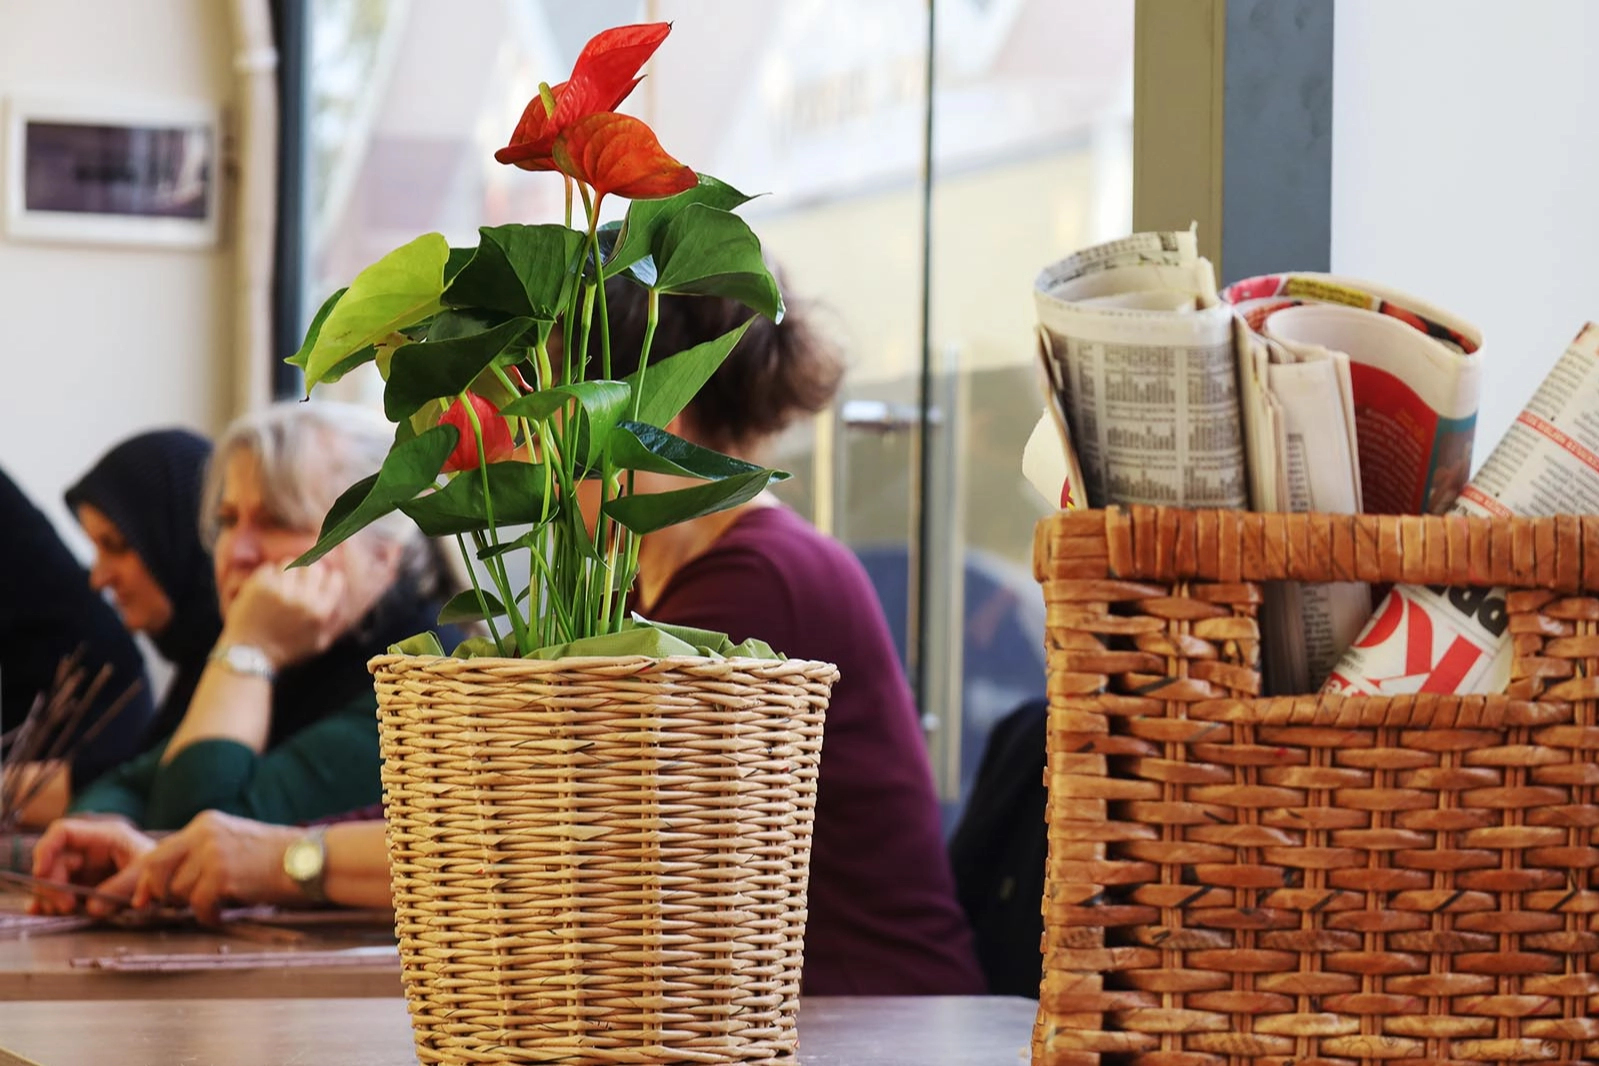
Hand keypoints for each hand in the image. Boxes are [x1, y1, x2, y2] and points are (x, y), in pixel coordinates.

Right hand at [30, 817, 154, 915]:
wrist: (171, 877)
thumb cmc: (161, 865)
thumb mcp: (146, 872)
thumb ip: (122, 887)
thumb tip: (93, 909)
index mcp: (104, 836)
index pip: (63, 832)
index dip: (46, 850)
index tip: (40, 873)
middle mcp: (89, 849)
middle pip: (54, 860)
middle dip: (53, 883)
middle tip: (66, 906)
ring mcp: (85, 867)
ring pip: (54, 878)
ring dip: (51, 896)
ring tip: (60, 912)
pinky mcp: (84, 884)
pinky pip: (61, 892)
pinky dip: (51, 902)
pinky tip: (41, 912)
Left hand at [103, 810, 301, 923]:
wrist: (312, 860)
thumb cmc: (277, 859)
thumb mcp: (233, 846)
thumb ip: (200, 858)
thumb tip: (164, 887)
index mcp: (205, 824)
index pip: (157, 851)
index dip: (136, 879)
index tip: (121, 898)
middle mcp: (204, 833)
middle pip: (155, 869)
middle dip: (150, 894)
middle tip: (147, 909)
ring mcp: (213, 853)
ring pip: (178, 891)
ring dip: (194, 904)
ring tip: (222, 900)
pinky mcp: (223, 874)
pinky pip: (200, 906)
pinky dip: (211, 915)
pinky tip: (229, 908)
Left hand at [220, 563, 348, 669]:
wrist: (250, 655)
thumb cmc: (285, 652)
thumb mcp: (318, 644)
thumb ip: (333, 622)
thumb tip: (343, 602)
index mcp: (320, 613)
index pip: (335, 579)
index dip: (328, 578)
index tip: (320, 580)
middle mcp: (304, 600)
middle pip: (314, 567)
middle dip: (307, 571)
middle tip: (299, 579)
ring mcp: (281, 592)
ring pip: (290, 563)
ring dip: (286, 572)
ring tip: (280, 584)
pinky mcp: (260, 587)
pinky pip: (269, 568)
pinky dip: (267, 575)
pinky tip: (265, 588)